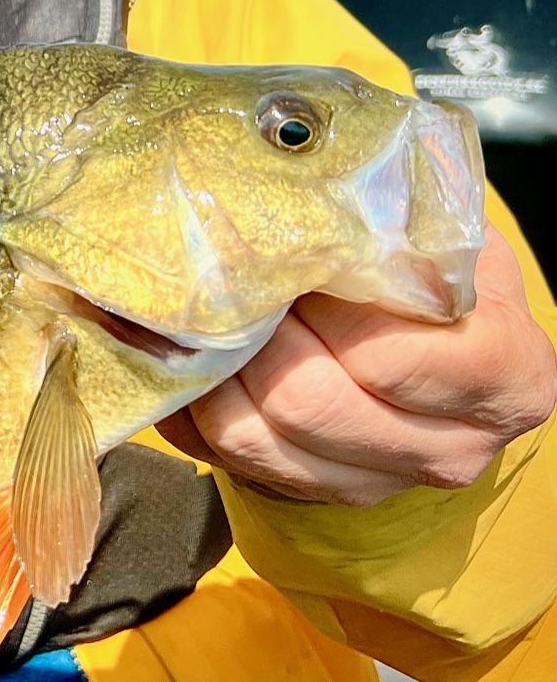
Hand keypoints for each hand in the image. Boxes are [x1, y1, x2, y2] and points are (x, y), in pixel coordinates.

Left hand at [159, 223, 556, 505]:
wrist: (445, 335)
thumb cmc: (436, 266)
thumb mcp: (438, 230)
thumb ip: (392, 220)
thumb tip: (298, 188)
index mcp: (503, 377)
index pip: (386, 357)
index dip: (320, 306)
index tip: (287, 257)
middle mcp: (450, 448)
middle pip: (307, 404)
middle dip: (250, 333)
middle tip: (222, 278)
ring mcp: (378, 482)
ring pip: (251, 438)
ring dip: (209, 368)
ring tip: (194, 311)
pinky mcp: (311, 493)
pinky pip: (218, 454)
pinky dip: (188, 400)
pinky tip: (179, 352)